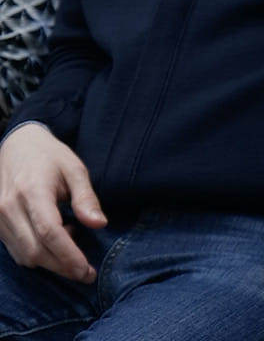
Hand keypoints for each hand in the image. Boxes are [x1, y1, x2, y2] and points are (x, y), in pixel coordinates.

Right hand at [0, 123, 105, 282]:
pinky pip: (15, 250)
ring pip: (23, 255)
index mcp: (32, 192)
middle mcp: (9, 208)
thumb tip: (99, 224)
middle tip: (86, 273)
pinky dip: (37, 254)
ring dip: (50, 262)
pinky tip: (54, 239)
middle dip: (62, 267)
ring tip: (72, 245)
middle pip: (35, 251)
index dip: (68, 256)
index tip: (87, 270)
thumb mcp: (75, 170)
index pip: (49, 233)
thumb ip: (86, 198)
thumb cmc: (50, 156)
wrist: (17, 145)